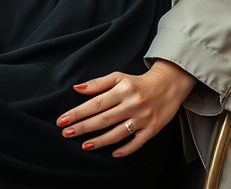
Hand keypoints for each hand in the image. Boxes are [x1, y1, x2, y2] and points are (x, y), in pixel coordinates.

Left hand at [56, 60, 195, 157]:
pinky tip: (112, 153)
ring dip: (100, 141)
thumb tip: (76, 89)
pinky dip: (125, 149)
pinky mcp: (152, 129)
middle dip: (83, 127)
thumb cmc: (138, 82)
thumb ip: (97, 83)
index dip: (77, 113)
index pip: (95, 103)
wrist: (168, 85)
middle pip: (103, 119)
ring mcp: (142, 118)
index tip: (62, 120)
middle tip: (66, 133)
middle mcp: (132, 104)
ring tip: (84, 145)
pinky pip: (137, 142)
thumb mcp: (118, 77)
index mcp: (122, 90)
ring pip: (118, 133)